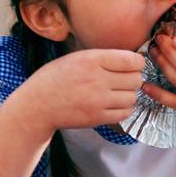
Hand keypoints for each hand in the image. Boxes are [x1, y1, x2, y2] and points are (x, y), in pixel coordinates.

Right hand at [26, 49, 144, 130]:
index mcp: (92, 60)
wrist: (38, 105)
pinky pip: (124, 113)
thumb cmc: (56, 78)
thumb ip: (103, 58)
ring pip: (132, 97)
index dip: (137, 62)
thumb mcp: (77, 58)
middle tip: (124, 80)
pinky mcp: (97, 118)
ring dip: (129, 95)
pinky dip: (124, 108)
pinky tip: (115, 104)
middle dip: (133, 78)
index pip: (131, 60)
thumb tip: (132, 60)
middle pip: (135, 79)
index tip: (134, 64)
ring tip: (118, 93)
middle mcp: (97, 80)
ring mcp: (98, 101)